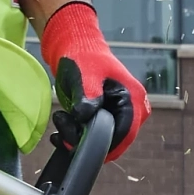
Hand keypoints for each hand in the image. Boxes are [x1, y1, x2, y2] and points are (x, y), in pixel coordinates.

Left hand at [40, 0, 150, 139]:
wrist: (75, 46)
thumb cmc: (83, 56)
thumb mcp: (85, 75)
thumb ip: (88, 96)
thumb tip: (84, 117)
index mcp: (134, 98)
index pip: (126, 134)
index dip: (105, 146)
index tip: (80, 148)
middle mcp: (133, 109)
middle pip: (116, 141)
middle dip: (88, 142)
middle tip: (62, 133)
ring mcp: (121, 114)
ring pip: (104, 140)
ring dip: (79, 138)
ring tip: (60, 121)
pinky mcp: (108, 116)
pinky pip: (97, 135)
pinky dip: (78, 136)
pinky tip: (59, 132)